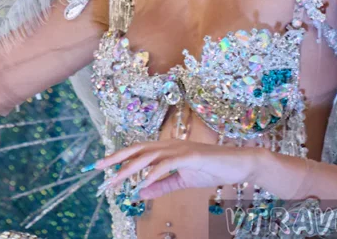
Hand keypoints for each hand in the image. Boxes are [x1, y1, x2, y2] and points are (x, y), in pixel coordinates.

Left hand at [95, 140, 262, 200]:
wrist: (238, 164)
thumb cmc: (211, 169)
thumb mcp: (182, 180)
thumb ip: (161, 185)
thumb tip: (140, 192)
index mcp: (166, 149)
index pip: (137, 151)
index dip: (118, 157)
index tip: (101, 167)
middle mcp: (169, 145)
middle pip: (136, 150)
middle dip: (116, 159)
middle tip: (97, 170)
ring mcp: (179, 149)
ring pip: (148, 157)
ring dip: (130, 169)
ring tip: (115, 180)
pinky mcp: (190, 156)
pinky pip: (167, 165)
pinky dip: (153, 174)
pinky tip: (142, 183)